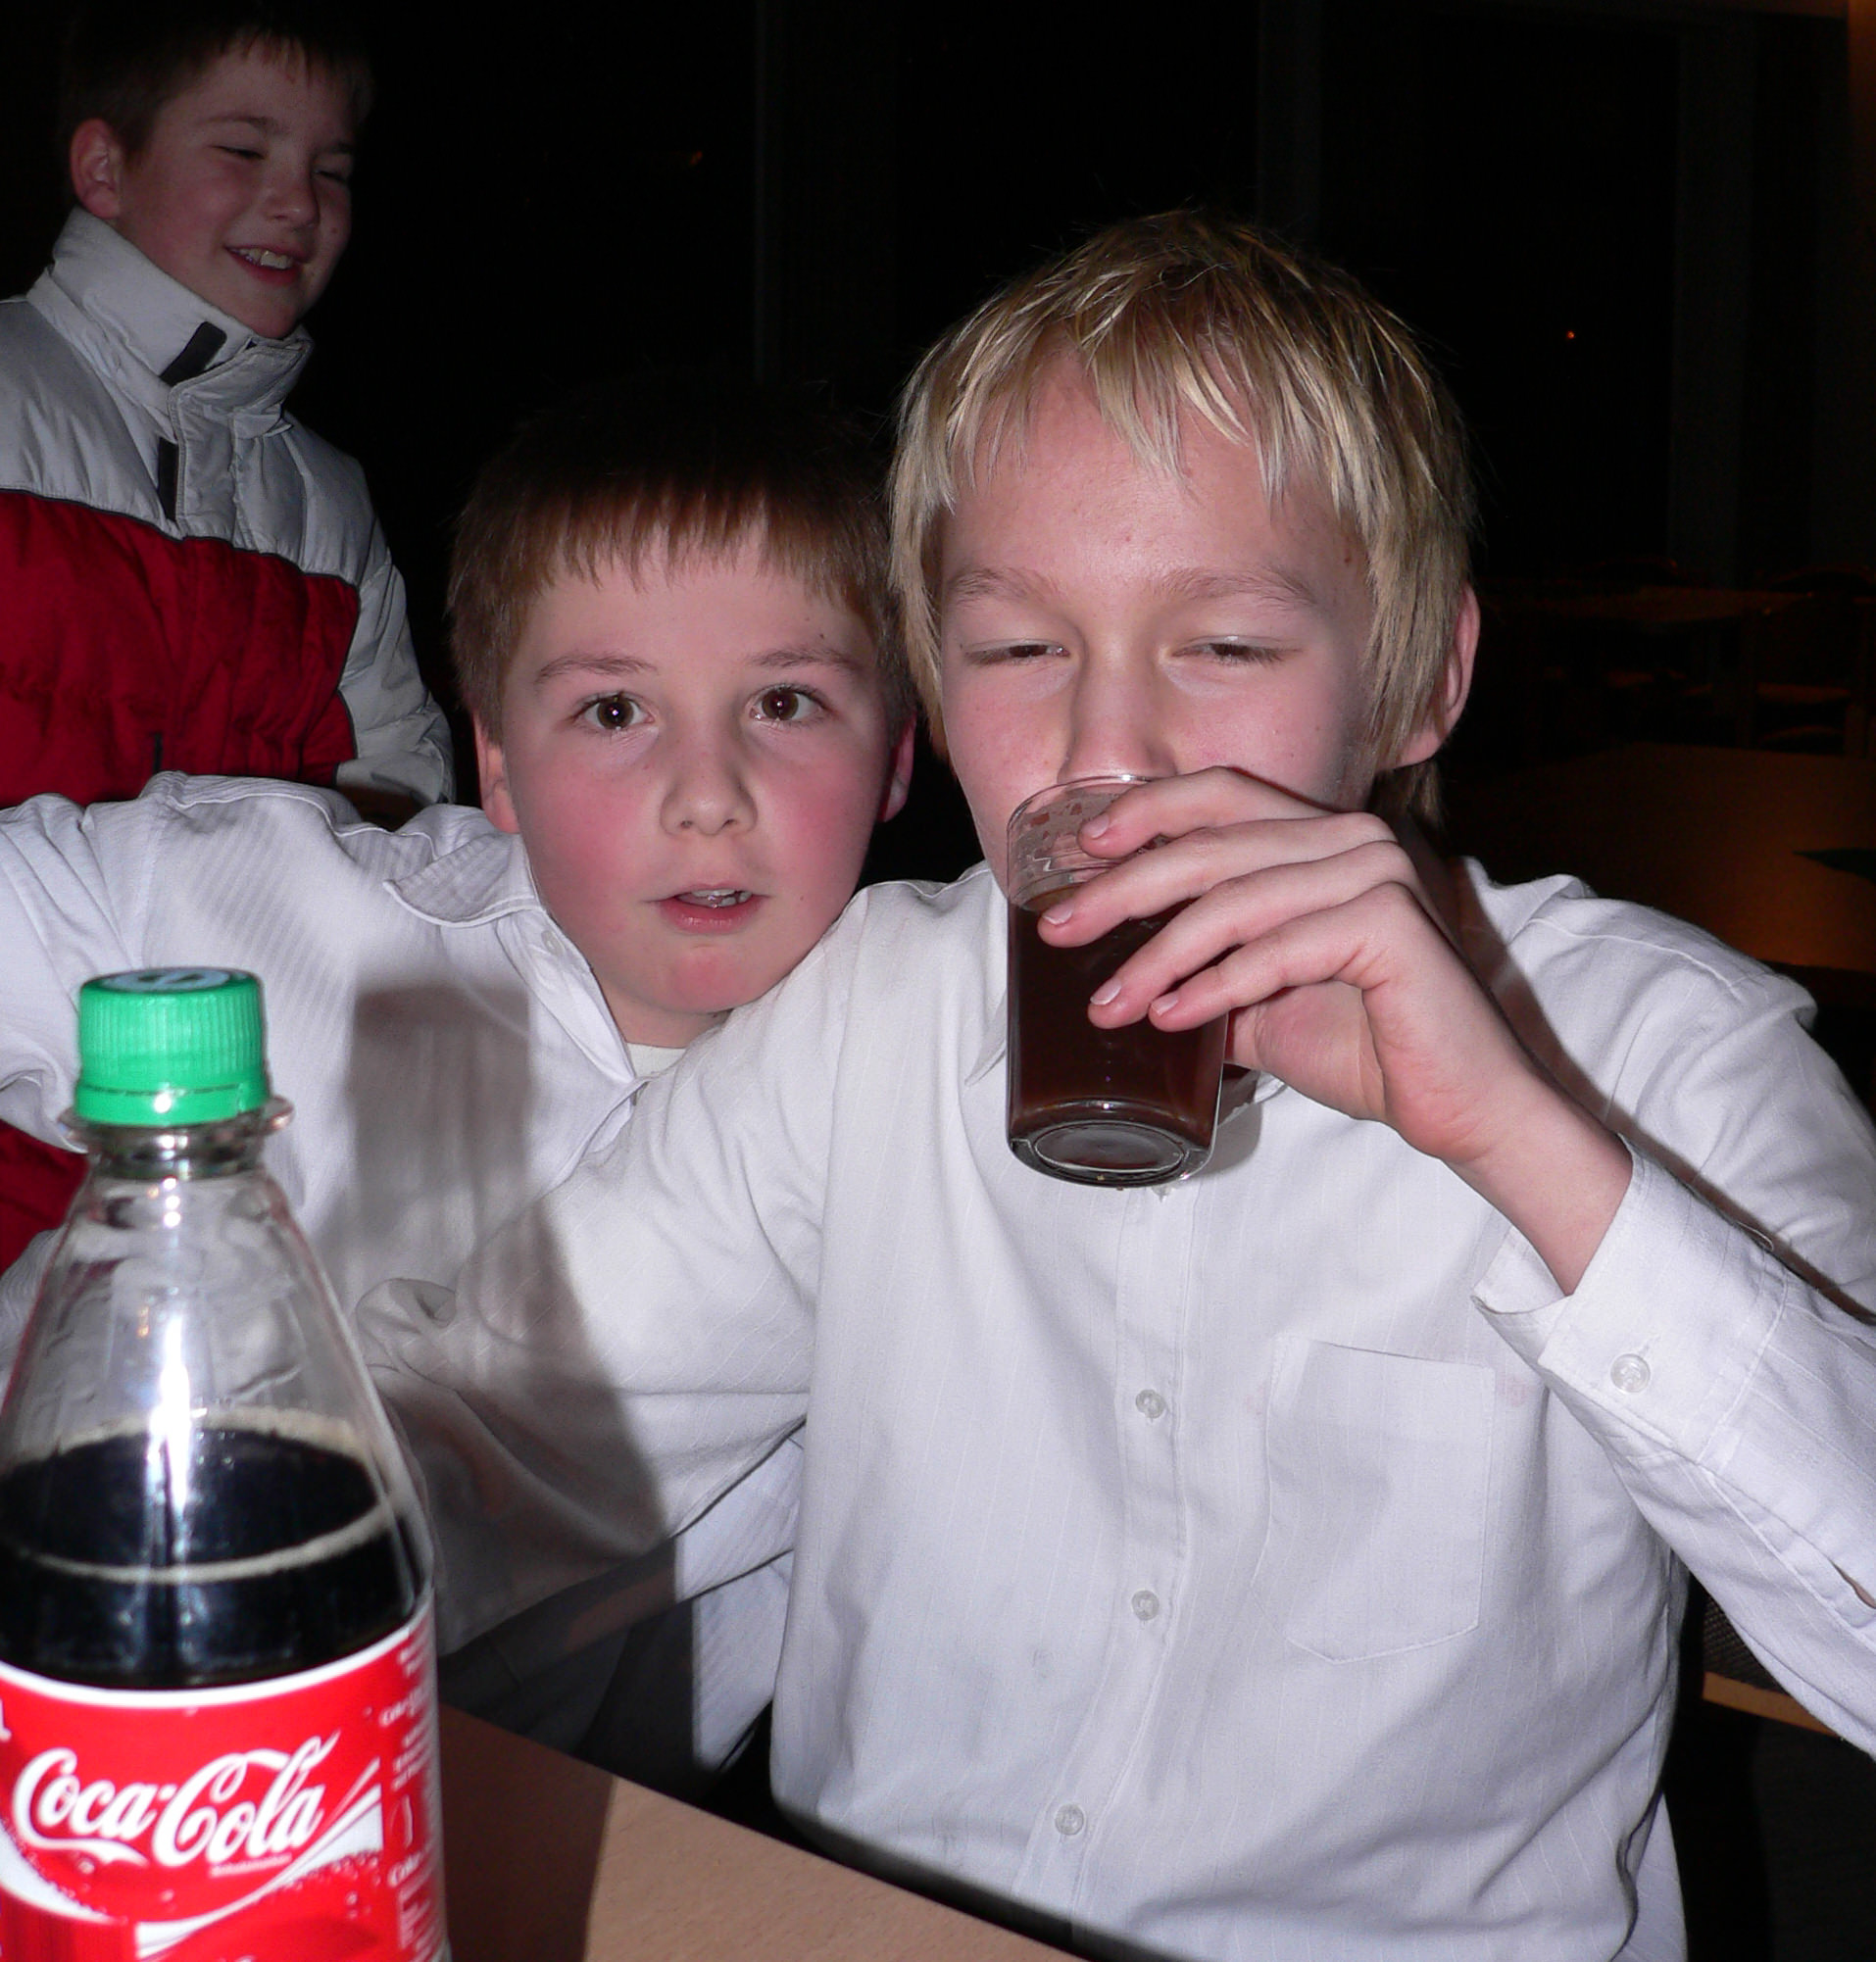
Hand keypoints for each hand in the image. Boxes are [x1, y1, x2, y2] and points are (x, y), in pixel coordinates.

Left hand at [1037, 770, 1630, 1287]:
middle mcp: (1353, 840)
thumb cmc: (1367, 1049)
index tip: (1080, 850)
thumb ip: (1206, 971)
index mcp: (1325, 838)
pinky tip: (1169, 1018)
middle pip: (1212, 845)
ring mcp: (1377, 874)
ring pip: (1234, 901)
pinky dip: (1214, 987)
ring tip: (1106, 1004)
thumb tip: (1118, 975)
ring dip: (1156, 956)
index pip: (1223, 793)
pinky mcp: (1389, 925)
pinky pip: (1276, 949)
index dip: (1147, 810)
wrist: (1459, 1108)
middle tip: (1058, 931)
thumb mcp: (1263, 1001)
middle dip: (1122, 890)